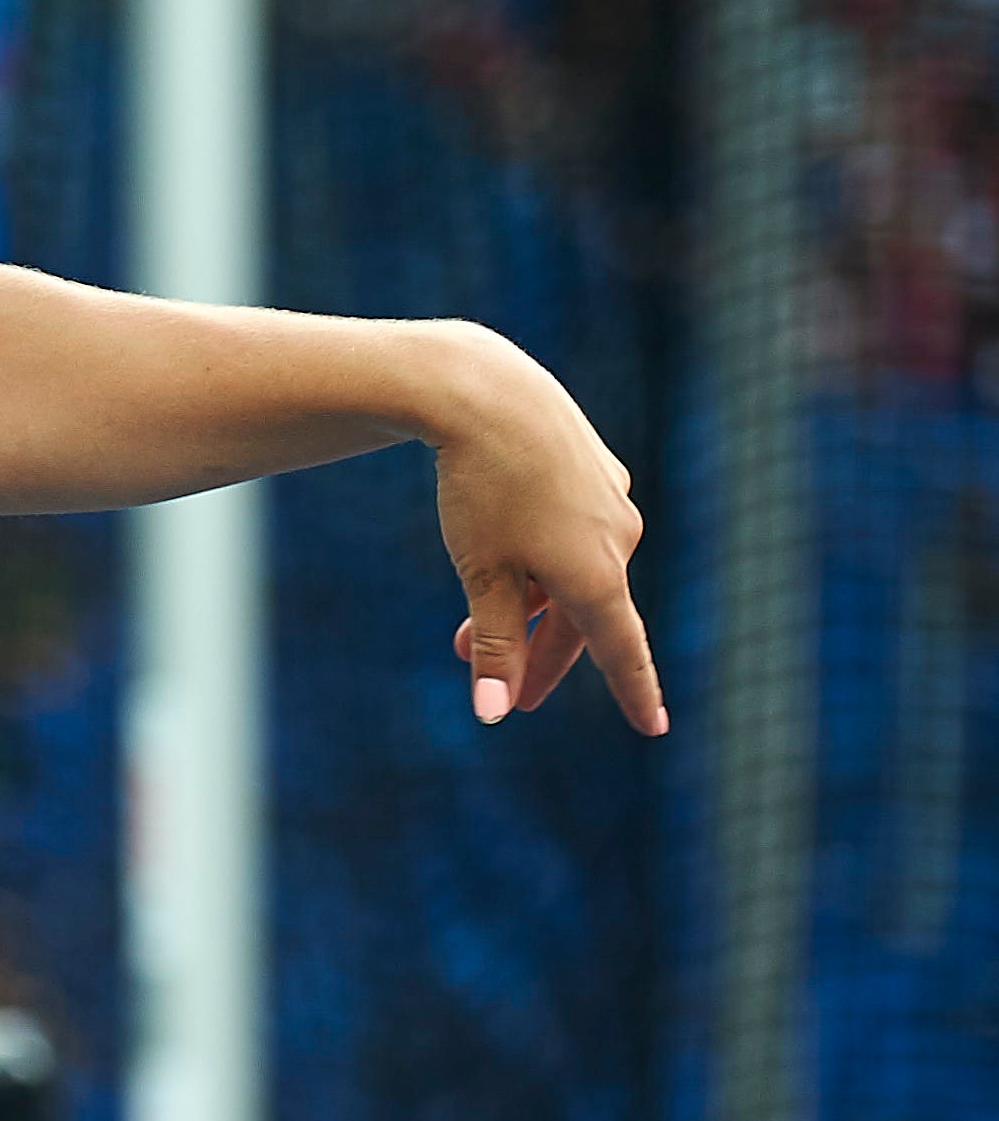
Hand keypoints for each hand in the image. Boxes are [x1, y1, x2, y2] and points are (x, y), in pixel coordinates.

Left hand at [427, 328, 662, 734]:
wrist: (487, 393)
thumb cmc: (480, 490)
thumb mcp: (482, 575)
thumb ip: (495, 645)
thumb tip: (495, 714)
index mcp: (598, 575)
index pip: (623, 651)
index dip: (635, 692)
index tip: (653, 726)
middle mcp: (619, 539)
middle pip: (583, 617)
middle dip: (539, 657)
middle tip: (509, 697)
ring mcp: (610, 501)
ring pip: (571, 572)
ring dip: (527, 608)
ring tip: (466, 636)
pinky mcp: (592, 468)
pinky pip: (568, 530)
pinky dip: (536, 558)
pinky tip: (506, 552)